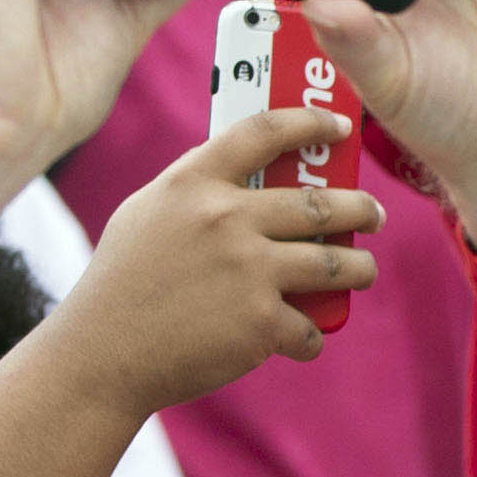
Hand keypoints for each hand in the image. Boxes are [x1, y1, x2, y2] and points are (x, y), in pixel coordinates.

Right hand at [49, 112, 386, 405]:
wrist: (103, 355)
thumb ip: (195, 188)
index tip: (339, 127)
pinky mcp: (260, 323)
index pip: (265, 131)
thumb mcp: (148, 213)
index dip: (311, 122)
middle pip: (320, 203)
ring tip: (362, 271)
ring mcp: (248, 271)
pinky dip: (310, 336)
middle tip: (374, 215)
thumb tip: (248, 172)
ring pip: (336, 263)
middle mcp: (226, 219)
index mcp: (194, 183)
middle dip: (361, 209)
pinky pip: (310, 327)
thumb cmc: (122, 281)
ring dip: (359, 269)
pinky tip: (302, 339)